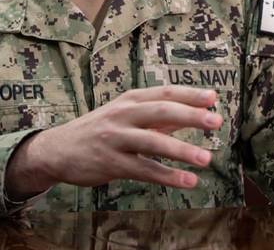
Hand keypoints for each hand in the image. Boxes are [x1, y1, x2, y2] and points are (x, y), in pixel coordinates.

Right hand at [5, 86, 221, 199]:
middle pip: (161, 111)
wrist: (58, 149)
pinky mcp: (110, 163)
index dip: (190, 94)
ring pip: (153, 142)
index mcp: (130, 100)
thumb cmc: (99, 129)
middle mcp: (123, 115)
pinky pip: (143, 169)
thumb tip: (193, 113)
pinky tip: (187, 181)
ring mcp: (116, 138)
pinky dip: (167, 176)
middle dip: (191, 116)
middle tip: (216, 122)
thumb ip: (159, 116)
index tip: (214, 98)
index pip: (165, 92)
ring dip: (182, 150)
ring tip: (207, 158)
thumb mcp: (126, 114)